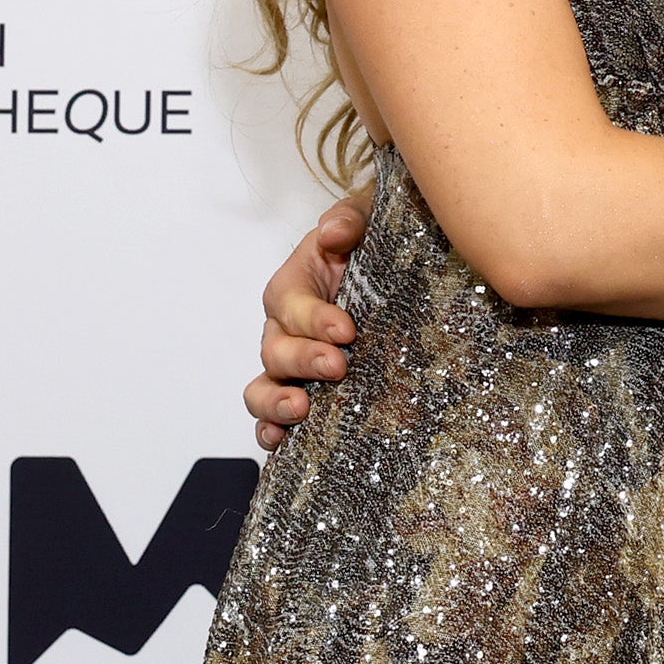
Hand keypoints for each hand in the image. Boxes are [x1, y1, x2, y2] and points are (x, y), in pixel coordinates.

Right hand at [243, 198, 365, 451]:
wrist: (400, 278)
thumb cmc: (376, 245)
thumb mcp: (368, 220)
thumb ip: (349, 220)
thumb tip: (332, 233)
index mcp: (294, 287)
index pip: (291, 304)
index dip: (313, 319)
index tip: (347, 330)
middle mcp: (286, 329)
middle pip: (275, 350)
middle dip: (303, 360)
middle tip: (338, 366)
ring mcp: (291, 367)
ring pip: (263, 388)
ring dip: (275, 401)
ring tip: (301, 407)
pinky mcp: (305, 394)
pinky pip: (273, 420)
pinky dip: (270, 432)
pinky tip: (280, 443)